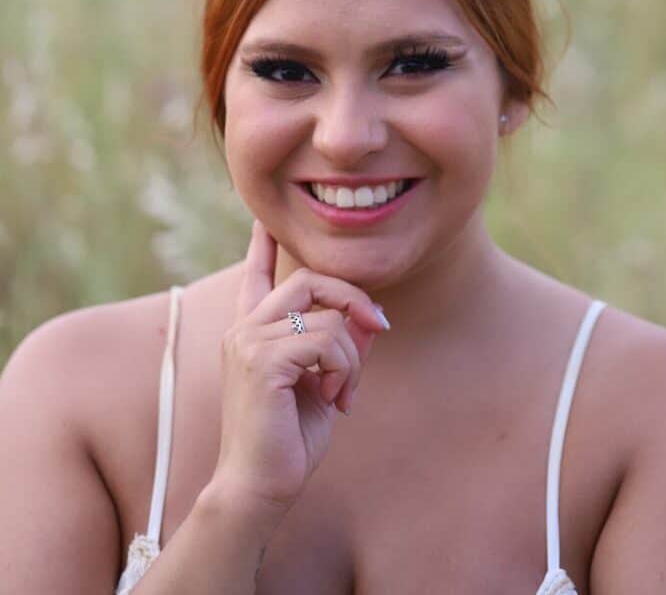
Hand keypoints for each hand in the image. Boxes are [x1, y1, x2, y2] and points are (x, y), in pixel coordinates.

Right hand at [211, 221, 388, 517]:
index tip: (265, 217)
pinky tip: (334, 399)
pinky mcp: (262, 360)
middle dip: (352, 299)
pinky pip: (326, 340)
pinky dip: (344, 368)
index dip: (262, 244)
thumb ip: (343, 347)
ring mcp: (248, 341)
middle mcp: (244, 329)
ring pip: (325, 313)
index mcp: (251, 333)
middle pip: (308, 279)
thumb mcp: (324, 385)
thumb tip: (374, 317)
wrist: (258, 490)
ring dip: (351, 354)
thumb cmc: (288, 443)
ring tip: (344, 392)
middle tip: (379, 328)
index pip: (256, 275)